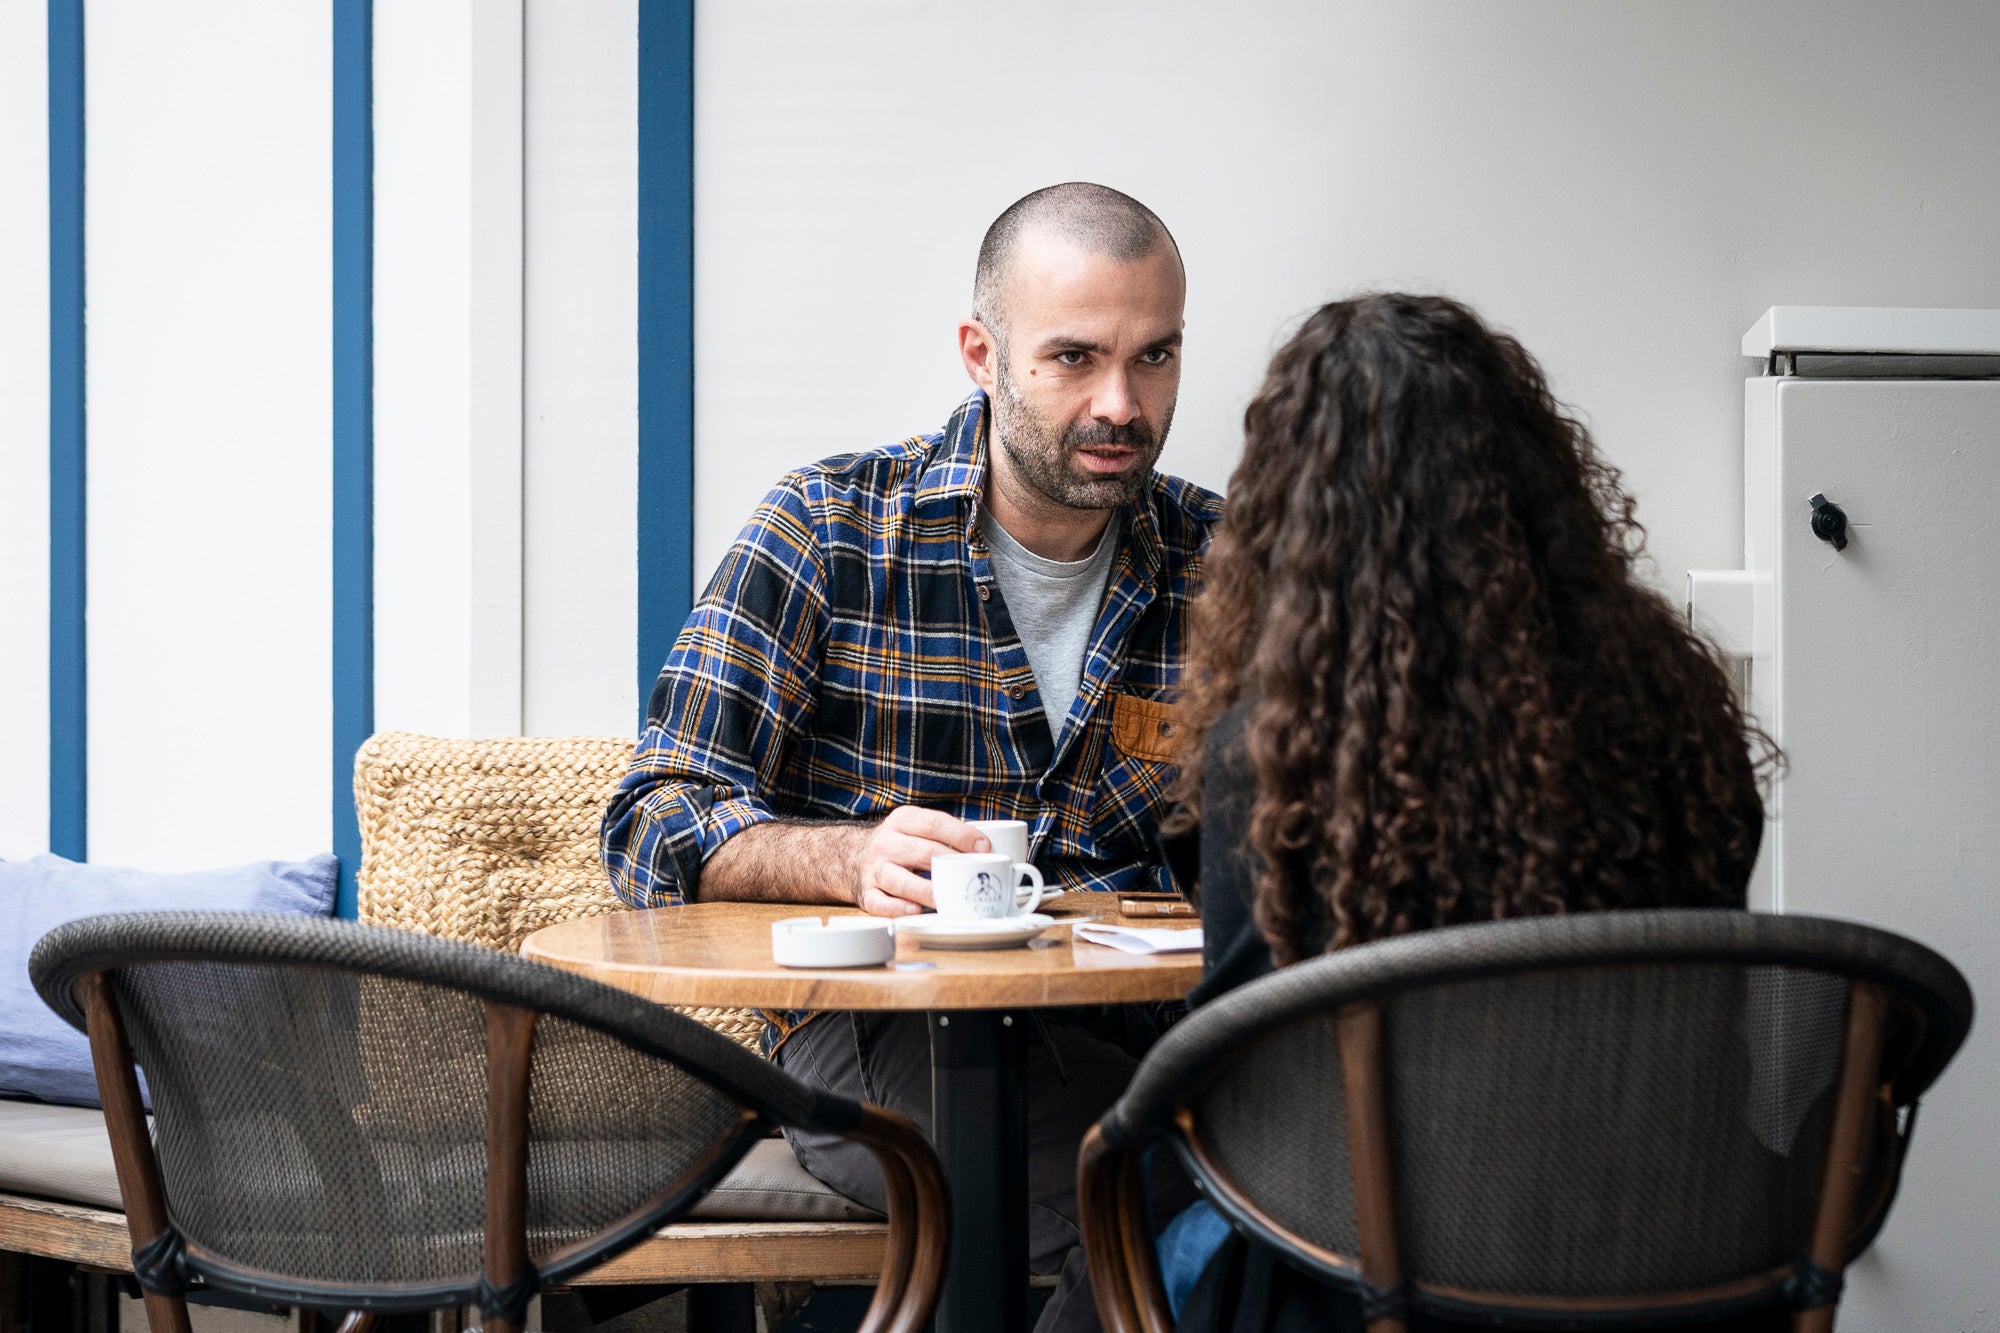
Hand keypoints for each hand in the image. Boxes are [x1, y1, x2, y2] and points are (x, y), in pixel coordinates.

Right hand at [848, 807, 990, 916]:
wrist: (852, 855)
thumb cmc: (899, 844)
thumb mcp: (916, 827)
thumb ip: (944, 834)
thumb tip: (988, 850)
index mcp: (902, 821)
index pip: (933, 823)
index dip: (961, 835)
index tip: (984, 847)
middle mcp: (886, 843)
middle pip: (920, 851)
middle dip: (948, 863)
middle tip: (971, 875)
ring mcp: (874, 869)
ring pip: (898, 879)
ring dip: (924, 890)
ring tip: (944, 899)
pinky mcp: (865, 893)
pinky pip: (879, 902)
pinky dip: (897, 908)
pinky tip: (915, 910)